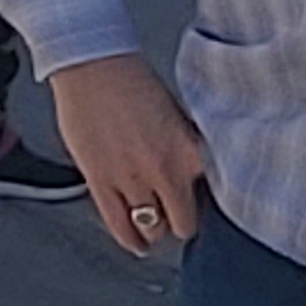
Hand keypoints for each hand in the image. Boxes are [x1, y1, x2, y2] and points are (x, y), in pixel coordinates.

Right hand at [46, 54, 207, 257]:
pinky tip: (137, 242)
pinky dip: (131, 239)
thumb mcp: (176, 116)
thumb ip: (186, 149)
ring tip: (154, 223)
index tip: (205, 200)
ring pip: (153, 228)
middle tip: (178, 214)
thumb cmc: (131, 79)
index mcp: (189, 151)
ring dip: (156, 228)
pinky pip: (120, 225)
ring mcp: (131, 179)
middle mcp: (164, 171)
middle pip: (185, 222)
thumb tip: (193, 174)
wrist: (91, 62)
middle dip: (182, 220)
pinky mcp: (100, 181)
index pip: (214, 197)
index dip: (208, 199)